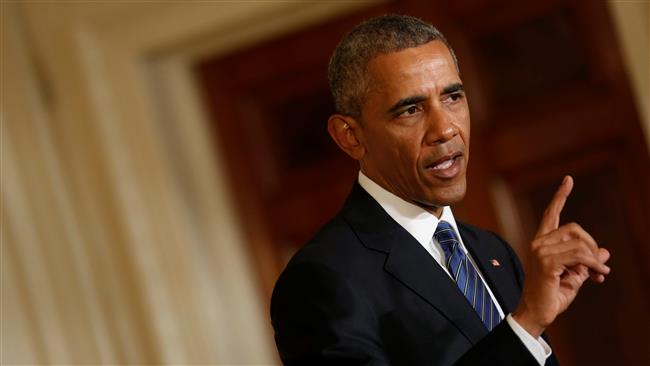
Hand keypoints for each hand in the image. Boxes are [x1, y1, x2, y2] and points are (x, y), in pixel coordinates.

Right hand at [512, 176, 610, 337]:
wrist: (537, 314)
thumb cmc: (551, 296)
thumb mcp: (575, 277)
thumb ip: (587, 262)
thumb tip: (605, 253)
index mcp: (542, 243)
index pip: (551, 214)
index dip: (560, 196)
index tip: (568, 180)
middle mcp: (538, 243)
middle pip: (574, 228)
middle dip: (592, 245)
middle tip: (599, 266)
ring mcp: (540, 251)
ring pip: (579, 243)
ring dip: (594, 259)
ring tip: (598, 275)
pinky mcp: (546, 262)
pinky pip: (579, 256)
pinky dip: (594, 266)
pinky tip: (599, 276)